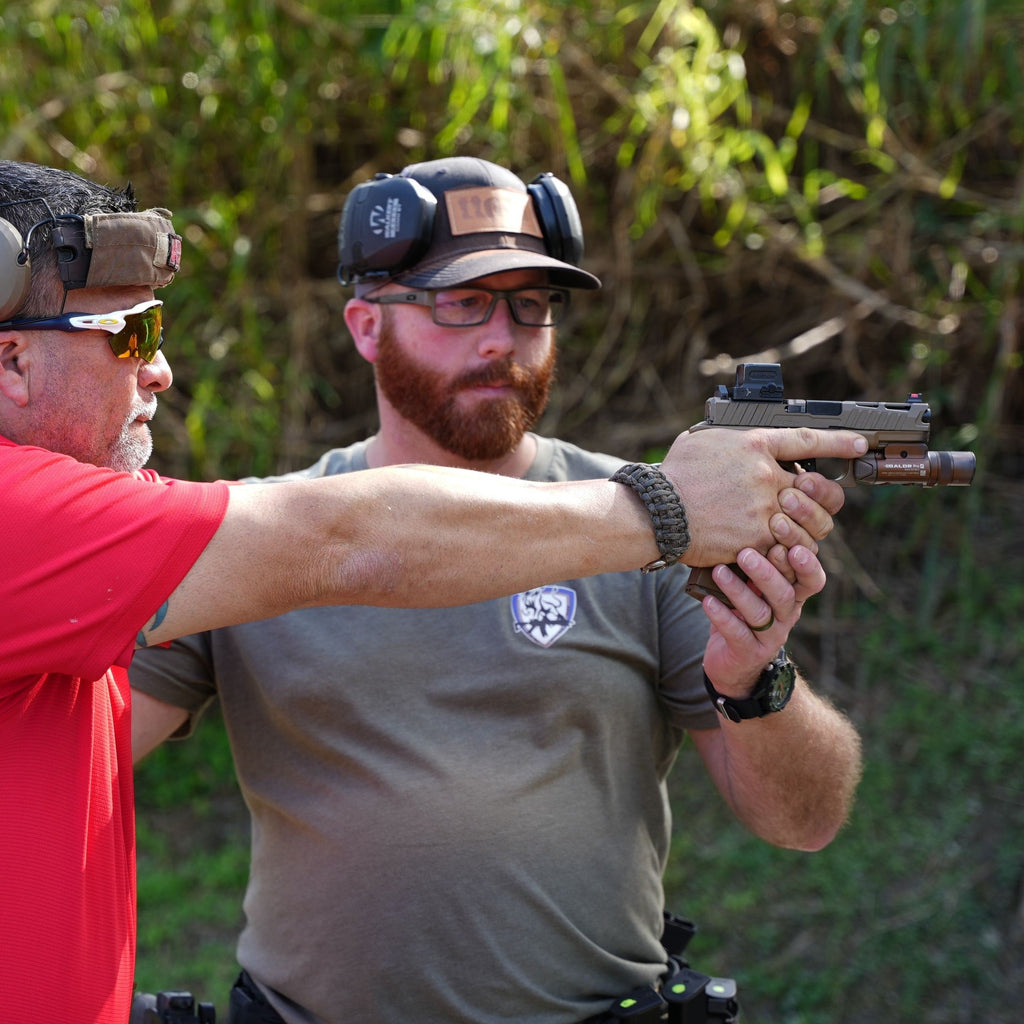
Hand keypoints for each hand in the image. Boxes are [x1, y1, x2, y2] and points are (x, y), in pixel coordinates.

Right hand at [660, 427, 865, 567]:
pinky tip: (781, 551)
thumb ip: (729, 439)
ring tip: (792, 529)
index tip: (859, 444)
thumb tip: (742, 438)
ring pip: (810, 523)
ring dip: (807, 527)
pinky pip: (788, 549)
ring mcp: (764, 509)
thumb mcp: (701, 440)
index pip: (809, 440)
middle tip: (814, 501)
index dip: (840, 442)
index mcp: (754, 445)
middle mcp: (766, 475)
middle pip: (820, 488)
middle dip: (826, 497)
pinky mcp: (757, 540)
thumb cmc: (673, 477)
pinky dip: (787, 552)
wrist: (657, 513)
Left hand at [700, 545, 823, 694]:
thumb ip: (754, 563)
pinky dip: (722, 615)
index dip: (806, 563)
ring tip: (718, 572)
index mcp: (793, 595)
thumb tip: (738, 524)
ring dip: (738, 590)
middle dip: (767, 572)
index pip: (811, 578)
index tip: (790, 544)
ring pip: (760, 613)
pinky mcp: (749, 653)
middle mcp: (787, 615)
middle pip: (785, 593)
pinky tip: (708, 601)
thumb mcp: (753, 587)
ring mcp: (770, 637)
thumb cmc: (742, 612)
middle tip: (745, 554)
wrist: (734, 663)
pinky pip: (737, 633)